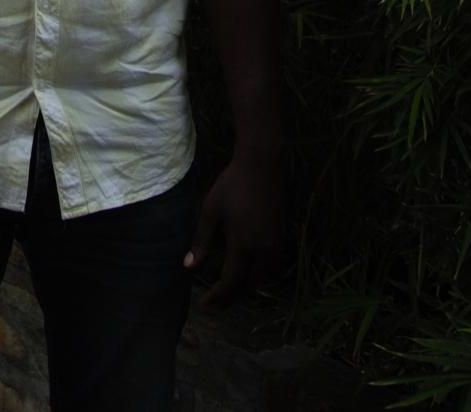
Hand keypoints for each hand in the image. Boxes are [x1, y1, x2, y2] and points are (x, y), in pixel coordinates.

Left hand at [183, 155, 283, 308]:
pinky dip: (258, 275)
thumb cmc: (231, 185)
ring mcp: (275, 245)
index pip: (231, 282)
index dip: (217, 297)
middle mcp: (263, 250)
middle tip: (214, 303)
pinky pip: (271, 267)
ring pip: (261, 278)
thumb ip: (201, 241)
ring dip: (245, 287)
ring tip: (228, 290)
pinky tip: (247, 271)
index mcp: (243, 245)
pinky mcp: (281, 237)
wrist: (261, 166)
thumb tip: (188, 267)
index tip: (204, 305)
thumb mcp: (210, 211)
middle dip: (230, 298)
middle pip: (248, 285)